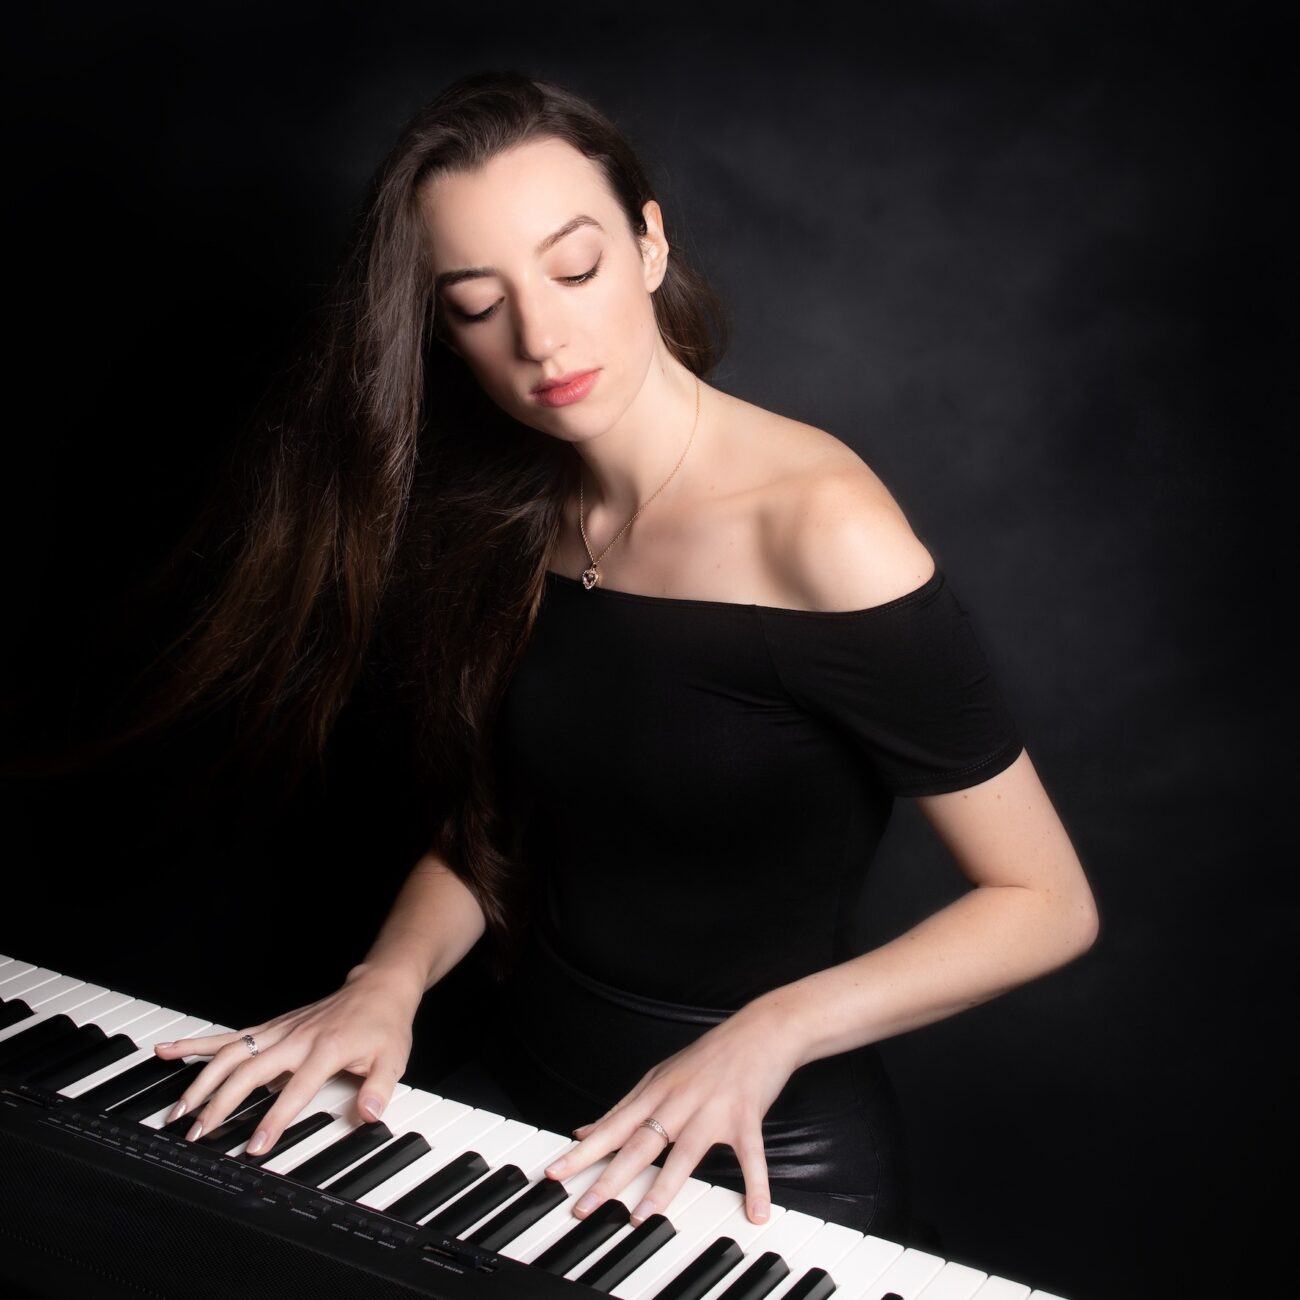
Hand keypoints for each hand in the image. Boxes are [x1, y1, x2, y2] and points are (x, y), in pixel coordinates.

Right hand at [151, 964, 421, 1155]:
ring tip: (178, 1108)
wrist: (378, 987)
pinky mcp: (271, 1026)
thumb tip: (369, 1114)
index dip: (274, 1119)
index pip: (295, 1090)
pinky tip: (168, 1051)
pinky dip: (196, 1044)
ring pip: (232, 1053)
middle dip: (220, 1103)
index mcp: (326, 1049)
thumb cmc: (384, 1024)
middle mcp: (296, 1038)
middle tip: (196, 1132)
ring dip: (201, 1079)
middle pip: (249, 1071)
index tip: (255, 1146)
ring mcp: (280, 1030)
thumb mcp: (393, 1059)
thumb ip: (379, 1088)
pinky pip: (230, 1036)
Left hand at [541, 999, 799, 1227]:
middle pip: (639, 1144)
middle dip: (609, 1178)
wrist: (761, 1029)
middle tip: (583, 1207)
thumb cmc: (709, 1056)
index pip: (612, 1127)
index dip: (582, 1152)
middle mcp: (679, 1101)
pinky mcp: (746, 1117)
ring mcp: (712, 1109)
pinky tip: (755, 1212)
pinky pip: (750, 1156)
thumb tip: (585, 1132)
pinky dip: (755, 1185)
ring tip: (642, 1219)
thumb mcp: (660, 1076)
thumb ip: (625, 1108)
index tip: (554, 1174)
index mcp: (656, 1092)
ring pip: (684, 1153)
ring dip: (662, 1187)